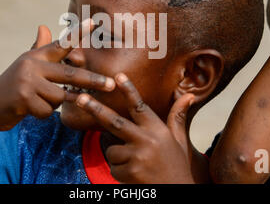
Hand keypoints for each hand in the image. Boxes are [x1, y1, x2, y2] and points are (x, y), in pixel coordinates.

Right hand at [0, 19, 115, 131]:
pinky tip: (28, 109)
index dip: (79, 33)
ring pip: (59, 96)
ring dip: (53, 104)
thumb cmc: (12, 86)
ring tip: (38, 101)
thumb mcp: (26, 65)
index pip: (62, 43)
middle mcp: (32, 64)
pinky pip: (47, 110)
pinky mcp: (23, 98)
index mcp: (36, 55)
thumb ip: (40, 48)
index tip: (95, 22)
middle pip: (70, 74)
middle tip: (111, 84)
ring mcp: (27, 80)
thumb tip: (44, 25)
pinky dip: (42, 113)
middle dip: (92, 80)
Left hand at [75, 73, 194, 183]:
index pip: (139, 106)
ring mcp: (138, 156)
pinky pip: (113, 168)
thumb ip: (178, 117)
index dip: (128, 90)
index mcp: (157, 129)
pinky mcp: (131, 172)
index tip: (117, 76)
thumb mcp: (180, 140)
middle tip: (80, 97)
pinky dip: (120, 171)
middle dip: (95, 108)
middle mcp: (147, 140)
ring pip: (111, 150)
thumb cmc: (177, 165)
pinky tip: (135, 176)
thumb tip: (189, 95)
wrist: (180, 193)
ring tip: (136, 164)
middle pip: (114, 121)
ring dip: (118, 156)